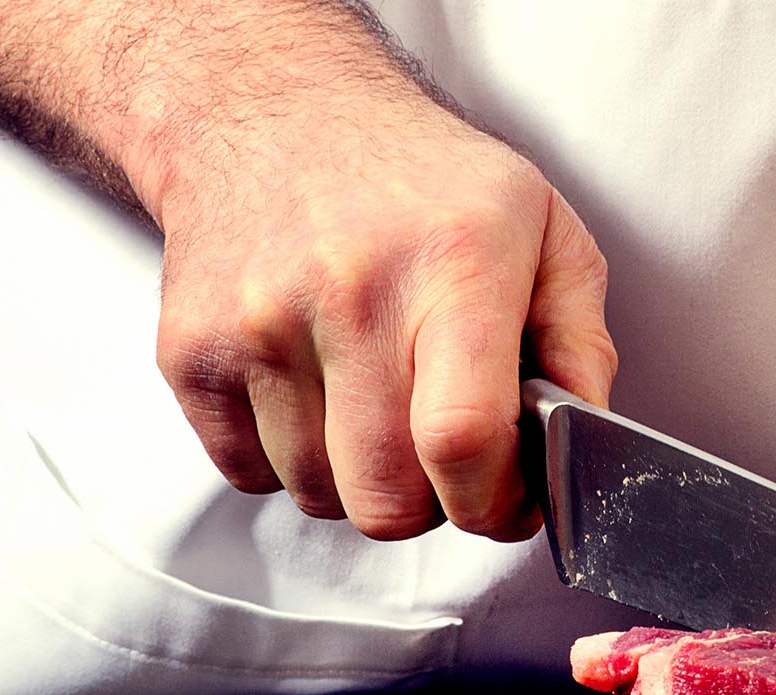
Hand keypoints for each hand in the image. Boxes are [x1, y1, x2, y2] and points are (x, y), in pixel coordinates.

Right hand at [148, 93, 614, 541]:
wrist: (273, 108)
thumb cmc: (420, 178)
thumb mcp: (544, 229)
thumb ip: (581, 343)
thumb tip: (584, 439)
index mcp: (452, 264)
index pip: (461, 436)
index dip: (493, 502)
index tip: (508, 502)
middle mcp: (349, 292)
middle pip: (387, 494)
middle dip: (434, 506)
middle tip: (448, 460)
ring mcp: (257, 324)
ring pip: (320, 496)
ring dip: (361, 483)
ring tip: (381, 409)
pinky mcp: (191, 351)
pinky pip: (250, 475)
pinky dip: (294, 463)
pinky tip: (321, 396)